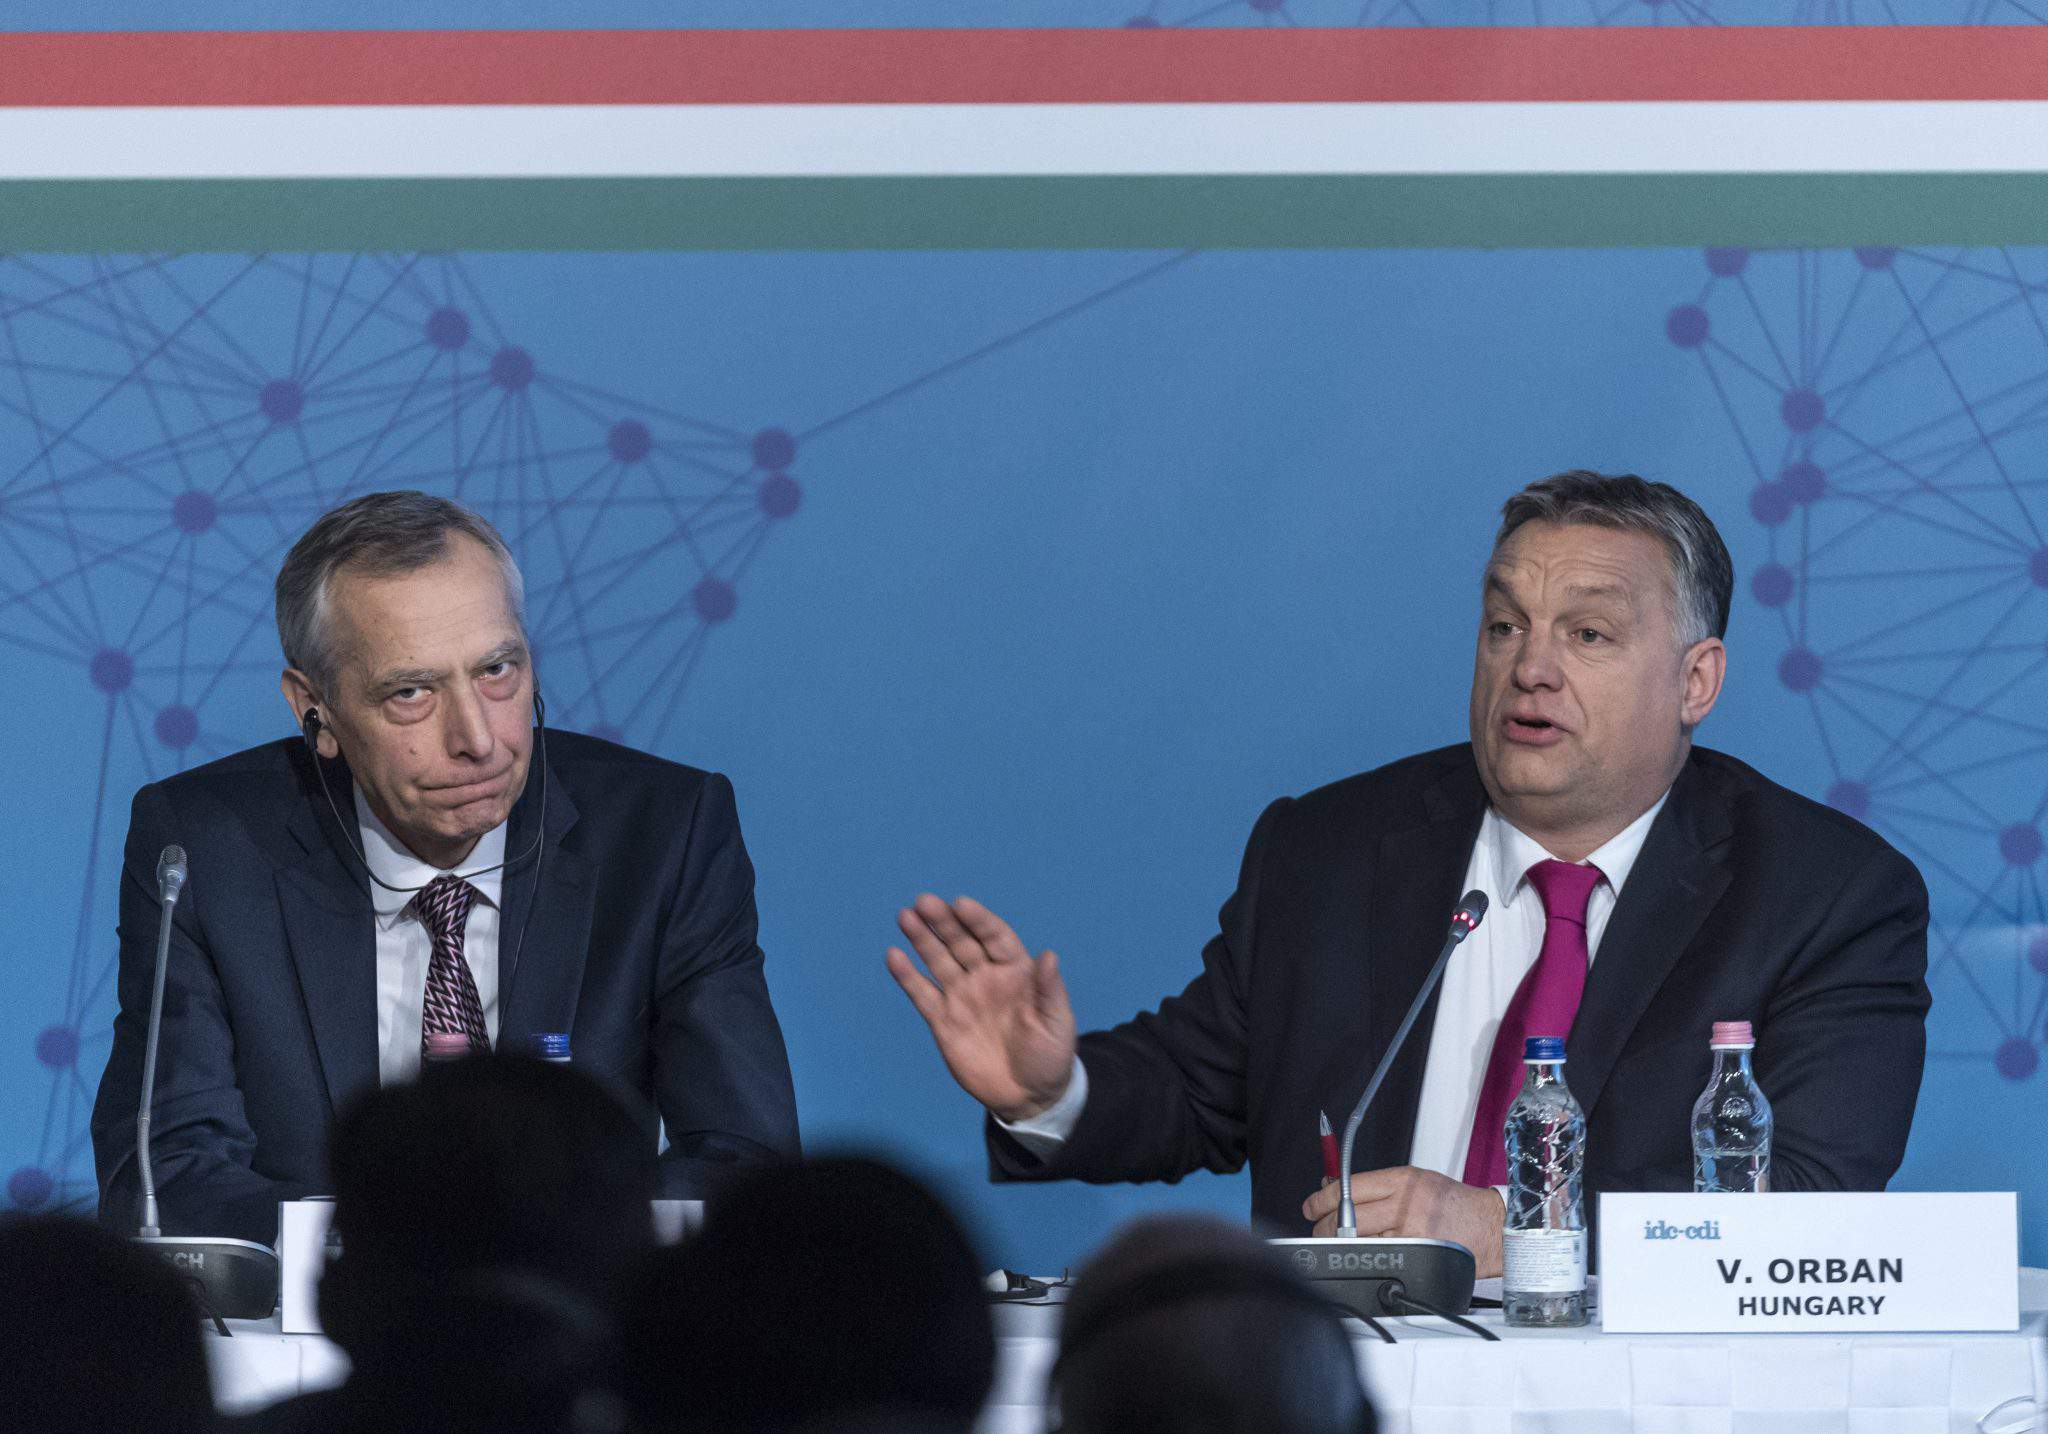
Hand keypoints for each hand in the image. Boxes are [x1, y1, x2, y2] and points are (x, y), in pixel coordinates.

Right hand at [886, 894, 1077, 1122]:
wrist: (1028, 1095)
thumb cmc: (1050, 1055)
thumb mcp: (1057, 1023)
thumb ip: (1050, 990)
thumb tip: (1048, 955)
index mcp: (1016, 971)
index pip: (994, 937)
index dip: (978, 920)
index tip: (961, 904)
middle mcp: (985, 977)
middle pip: (961, 942)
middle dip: (943, 922)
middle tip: (924, 902)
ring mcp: (962, 996)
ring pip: (938, 961)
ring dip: (922, 939)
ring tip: (905, 916)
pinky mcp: (943, 1021)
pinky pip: (922, 994)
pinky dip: (907, 976)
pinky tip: (894, 956)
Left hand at [1301, 1166, 1505, 1278]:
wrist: (1492, 1227)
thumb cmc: (1455, 1203)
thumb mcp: (1416, 1180)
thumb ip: (1377, 1185)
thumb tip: (1333, 1185)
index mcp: (1404, 1179)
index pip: (1350, 1186)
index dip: (1323, 1198)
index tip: (1311, 1205)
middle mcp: (1406, 1204)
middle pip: (1349, 1215)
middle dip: (1324, 1224)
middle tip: (1318, 1228)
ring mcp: (1411, 1232)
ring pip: (1360, 1240)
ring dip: (1341, 1244)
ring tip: (1336, 1243)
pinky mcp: (1418, 1255)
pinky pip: (1380, 1257)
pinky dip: (1364, 1257)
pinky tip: (1360, 1256)